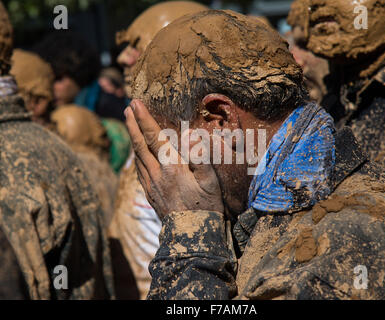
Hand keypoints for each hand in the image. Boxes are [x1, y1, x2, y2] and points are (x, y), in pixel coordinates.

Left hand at [125, 99, 223, 219]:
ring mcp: (151, 185)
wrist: (192, 235)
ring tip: (130, 124)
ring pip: (137, 157)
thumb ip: (199, 156)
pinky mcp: (150, 194)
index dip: (144, 119)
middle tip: (127, 108)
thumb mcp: (210, 181)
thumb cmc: (206, 206)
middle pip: (140, 145)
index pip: (153, 137)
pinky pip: (139, 170)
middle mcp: (156, 174)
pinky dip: (136, 156)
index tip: (135, 103)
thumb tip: (190, 134)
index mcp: (171, 167)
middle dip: (133, 125)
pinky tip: (137, 153)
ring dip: (133, 138)